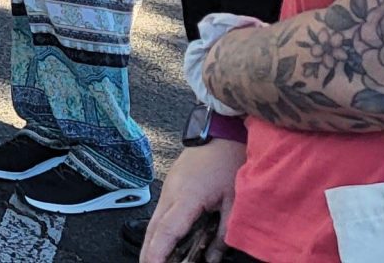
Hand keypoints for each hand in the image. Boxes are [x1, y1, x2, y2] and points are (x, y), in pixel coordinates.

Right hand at [140, 139, 244, 262]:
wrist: (223, 133)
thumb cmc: (229, 162)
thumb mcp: (235, 201)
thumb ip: (223, 234)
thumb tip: (211, 258)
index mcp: (187, 198)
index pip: (167, 232)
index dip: (158, 253)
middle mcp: (171, 193)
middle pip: (153, 230)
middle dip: (149, 253)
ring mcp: (168, 188)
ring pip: (154, 222)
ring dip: (153, 243)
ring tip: (156, 260)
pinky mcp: (171, 185)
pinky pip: (160, 212)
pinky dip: (159, 230)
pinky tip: (166, 241)